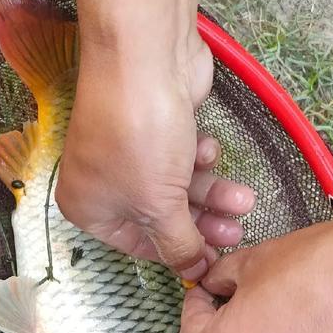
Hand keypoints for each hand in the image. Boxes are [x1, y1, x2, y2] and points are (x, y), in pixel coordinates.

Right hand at [56, 38, 255, 279]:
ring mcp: (129, 152)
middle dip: (202, 223)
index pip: (138, 245)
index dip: (178, 254)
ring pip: (177, 187)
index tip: (213, 261)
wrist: (145, 58)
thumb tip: (194, 274)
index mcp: (89, 208)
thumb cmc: (138, 138)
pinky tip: (209, 150)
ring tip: (243, 198)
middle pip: (161, 216)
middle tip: (236, 231)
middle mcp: (104, 183)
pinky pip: (181, 156)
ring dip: (212, 193)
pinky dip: (198, 157)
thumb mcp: (160, 207)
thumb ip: (179, 245)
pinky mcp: (155, 126)